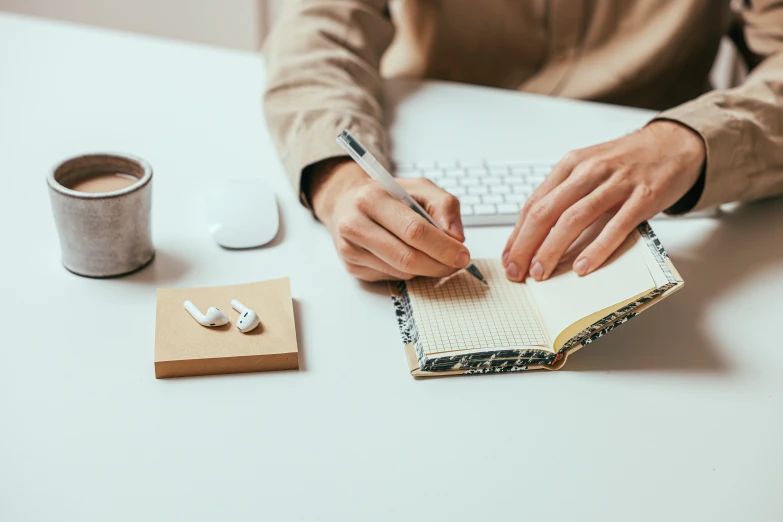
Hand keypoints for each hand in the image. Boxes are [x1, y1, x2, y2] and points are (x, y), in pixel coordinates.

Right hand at [309, 158, 468, 281]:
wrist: (346, 203)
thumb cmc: (387, 196)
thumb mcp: (419, 188)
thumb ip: (444, 205)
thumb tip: (456, 237)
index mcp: (372, 198)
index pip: (413, 230)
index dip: (443, 246)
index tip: (462, 255)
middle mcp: (355, 224)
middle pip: (407, 257)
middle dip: (439, 265)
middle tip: (456, 264)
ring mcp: (350, 249)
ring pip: (401, 271)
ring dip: (426, 269)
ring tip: (434, 256)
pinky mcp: (352, 267)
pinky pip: (392, 277)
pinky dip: (408, 271)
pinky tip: (407, 255)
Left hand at [502, 120, 705, 280]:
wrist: (675, 143)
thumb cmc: (627, 163)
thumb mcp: (589, 169)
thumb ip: (564, 195)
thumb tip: (534, 235)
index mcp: (571, 164)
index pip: (534, 203)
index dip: (517, 234)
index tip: (508, 259)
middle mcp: (590, 171)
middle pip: (547, 212)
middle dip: (526, 245)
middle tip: (518, 271)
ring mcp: (617, 183)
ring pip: (574, 219)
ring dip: (552, 249)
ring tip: (541, 273)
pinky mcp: (644, 196)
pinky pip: (615, 226)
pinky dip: (596, 249)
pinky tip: (582, 267)